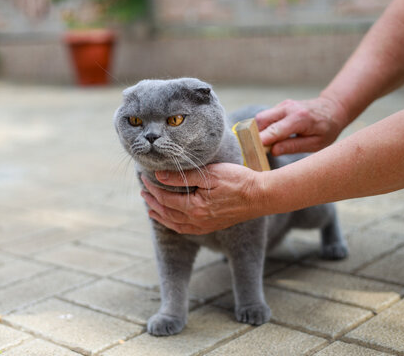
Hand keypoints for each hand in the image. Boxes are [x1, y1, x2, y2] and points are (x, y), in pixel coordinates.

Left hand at [140, 163, 265, 234]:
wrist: (260, 196)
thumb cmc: (238, 181)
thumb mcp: (210, 173)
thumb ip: (184, 176)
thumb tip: (160, 176)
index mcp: (195, 207)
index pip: (165, 198)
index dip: (153, 188)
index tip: (145, 178)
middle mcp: (197, 221)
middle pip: (167, 213)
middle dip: (152, 202)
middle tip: (143, 192)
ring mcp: (204, 226)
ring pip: (174, 224)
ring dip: (160, 215)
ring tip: (150, 208)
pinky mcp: (211, 227)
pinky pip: (186, 230)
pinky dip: (173, 225)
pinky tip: (170, 220)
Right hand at [255, 96, 347, 154]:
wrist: (333, 109)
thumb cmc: (326, 129)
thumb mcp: (315, 143)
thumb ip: (293, 146)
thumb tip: (273, 151)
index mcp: (300, 118)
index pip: (275, 130)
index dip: (262, 140)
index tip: (253, 150)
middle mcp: (289, 108)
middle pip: (261, 119)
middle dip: (255, 135)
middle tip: (258, 150)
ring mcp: (284, 105)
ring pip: (260, 117)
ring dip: (259, 131)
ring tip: (266, 144)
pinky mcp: (281, 106)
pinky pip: (266, 116)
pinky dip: (264, 127)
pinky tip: (272, 136)